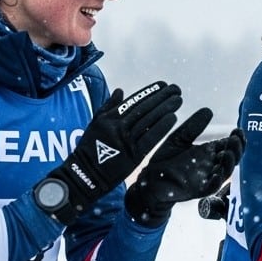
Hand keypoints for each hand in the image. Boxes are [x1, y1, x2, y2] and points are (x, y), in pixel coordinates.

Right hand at [35, 82, 182, 224]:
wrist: (84, 175)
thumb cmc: (89, 149)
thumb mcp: (95, 124)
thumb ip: (108, 106)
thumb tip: (121, 91)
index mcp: (109, 118)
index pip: (134, 101)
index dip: (150, 92)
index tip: (163, 85)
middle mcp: (118, 126)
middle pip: (144, 108)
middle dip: (161, 97)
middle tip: (175, 89)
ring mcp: (125, 140)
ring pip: (148, 120)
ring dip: (165, 108)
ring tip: (177, 100)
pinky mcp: (132, 155)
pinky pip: (149, 138)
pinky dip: (161, 127)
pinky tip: (172, 117)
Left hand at [125, 108, 245, 227]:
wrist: (150, 178)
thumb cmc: (165, 158)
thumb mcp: (179, 138)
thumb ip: (193, 127)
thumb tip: (208, 110)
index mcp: (209, 152)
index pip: (228, 145)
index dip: (236, 138)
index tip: (238, 130)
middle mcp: (211, 164)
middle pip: (232, 157)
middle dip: (237, 149)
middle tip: (236, 139)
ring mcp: (206, 177)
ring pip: (225, 171)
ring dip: (230, 163)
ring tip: (229, 152)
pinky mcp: (198, 189)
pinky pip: (212, 187)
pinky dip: (217, 181)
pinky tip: (218, 173)